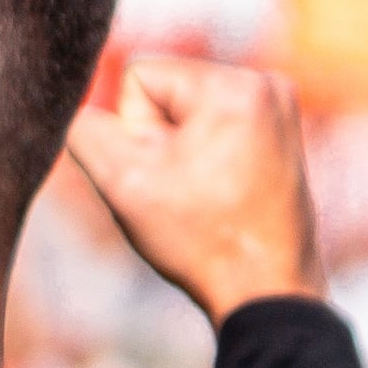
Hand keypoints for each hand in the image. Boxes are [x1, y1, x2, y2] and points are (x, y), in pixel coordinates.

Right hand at [66, 53, 321, 325]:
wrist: (266, 288)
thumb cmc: (199, 238)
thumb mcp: (120, 181)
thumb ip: (84, 128)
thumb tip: (82, 107)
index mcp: (232, 86)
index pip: (138, 78)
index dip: (134, 132)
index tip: (165, 177)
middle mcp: (265, 82)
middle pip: (165, 92)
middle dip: (160, 141)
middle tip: (185, 191)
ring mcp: (280, 106)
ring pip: (188, 110)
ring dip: (181, 150)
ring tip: (204, 194)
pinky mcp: (284, 130)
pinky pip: (216, 124)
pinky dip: (207, 155)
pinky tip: (221, 193)